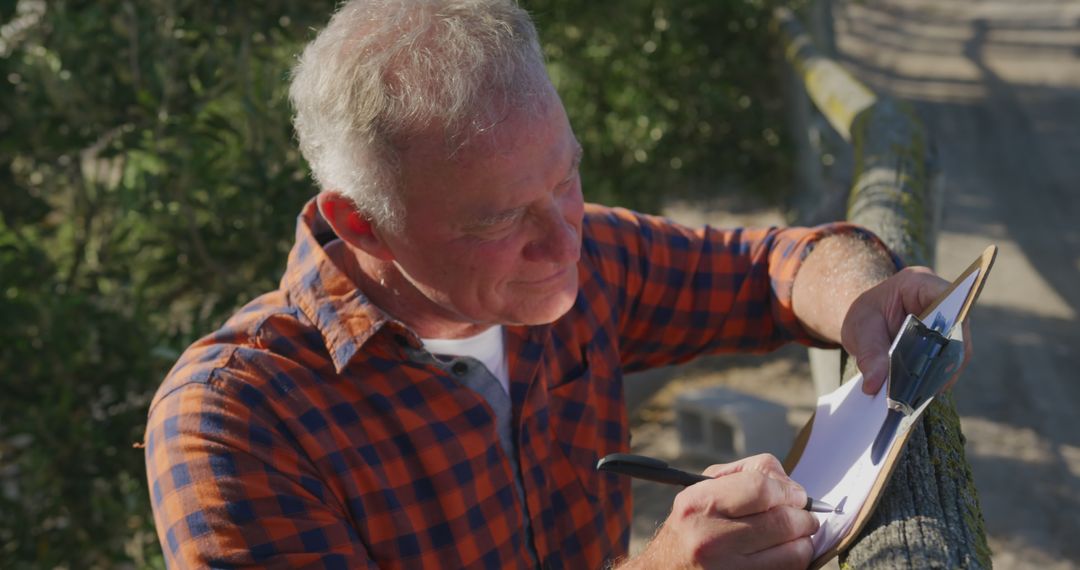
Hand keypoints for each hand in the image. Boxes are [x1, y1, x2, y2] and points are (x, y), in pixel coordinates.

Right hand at [625, 455, 817, 569]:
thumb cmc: (690, 526)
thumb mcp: (702, 491)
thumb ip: (745, 476)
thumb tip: (792, 487)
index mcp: (699, 504)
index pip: (761, 488)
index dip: (789, 490)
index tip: (797, 495)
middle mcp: (709, 538)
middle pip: (782, 520)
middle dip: (804, 516)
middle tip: (804, 516)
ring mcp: (726, 569)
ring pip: (793, 552)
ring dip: (804, 541)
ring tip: (797, 536)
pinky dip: (795, 562)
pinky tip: (785, 554)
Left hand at [841, 266, 972, 393]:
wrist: (865, 321)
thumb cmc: (864, 316)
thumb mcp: (859, 330)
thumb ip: (869, 354)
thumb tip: (875, 384)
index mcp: (918, 283)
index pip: (948, 297)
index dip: (952, 323)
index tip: (943, 352)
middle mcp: (940, 300)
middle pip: (957, 328)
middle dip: (944, 357)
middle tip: (930, 386)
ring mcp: (947, 321)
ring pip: (957, 348)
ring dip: (942, 371)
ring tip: (925, 394)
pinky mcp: (946, 341)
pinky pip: (948, 360)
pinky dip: (937, 376)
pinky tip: (924, 392)